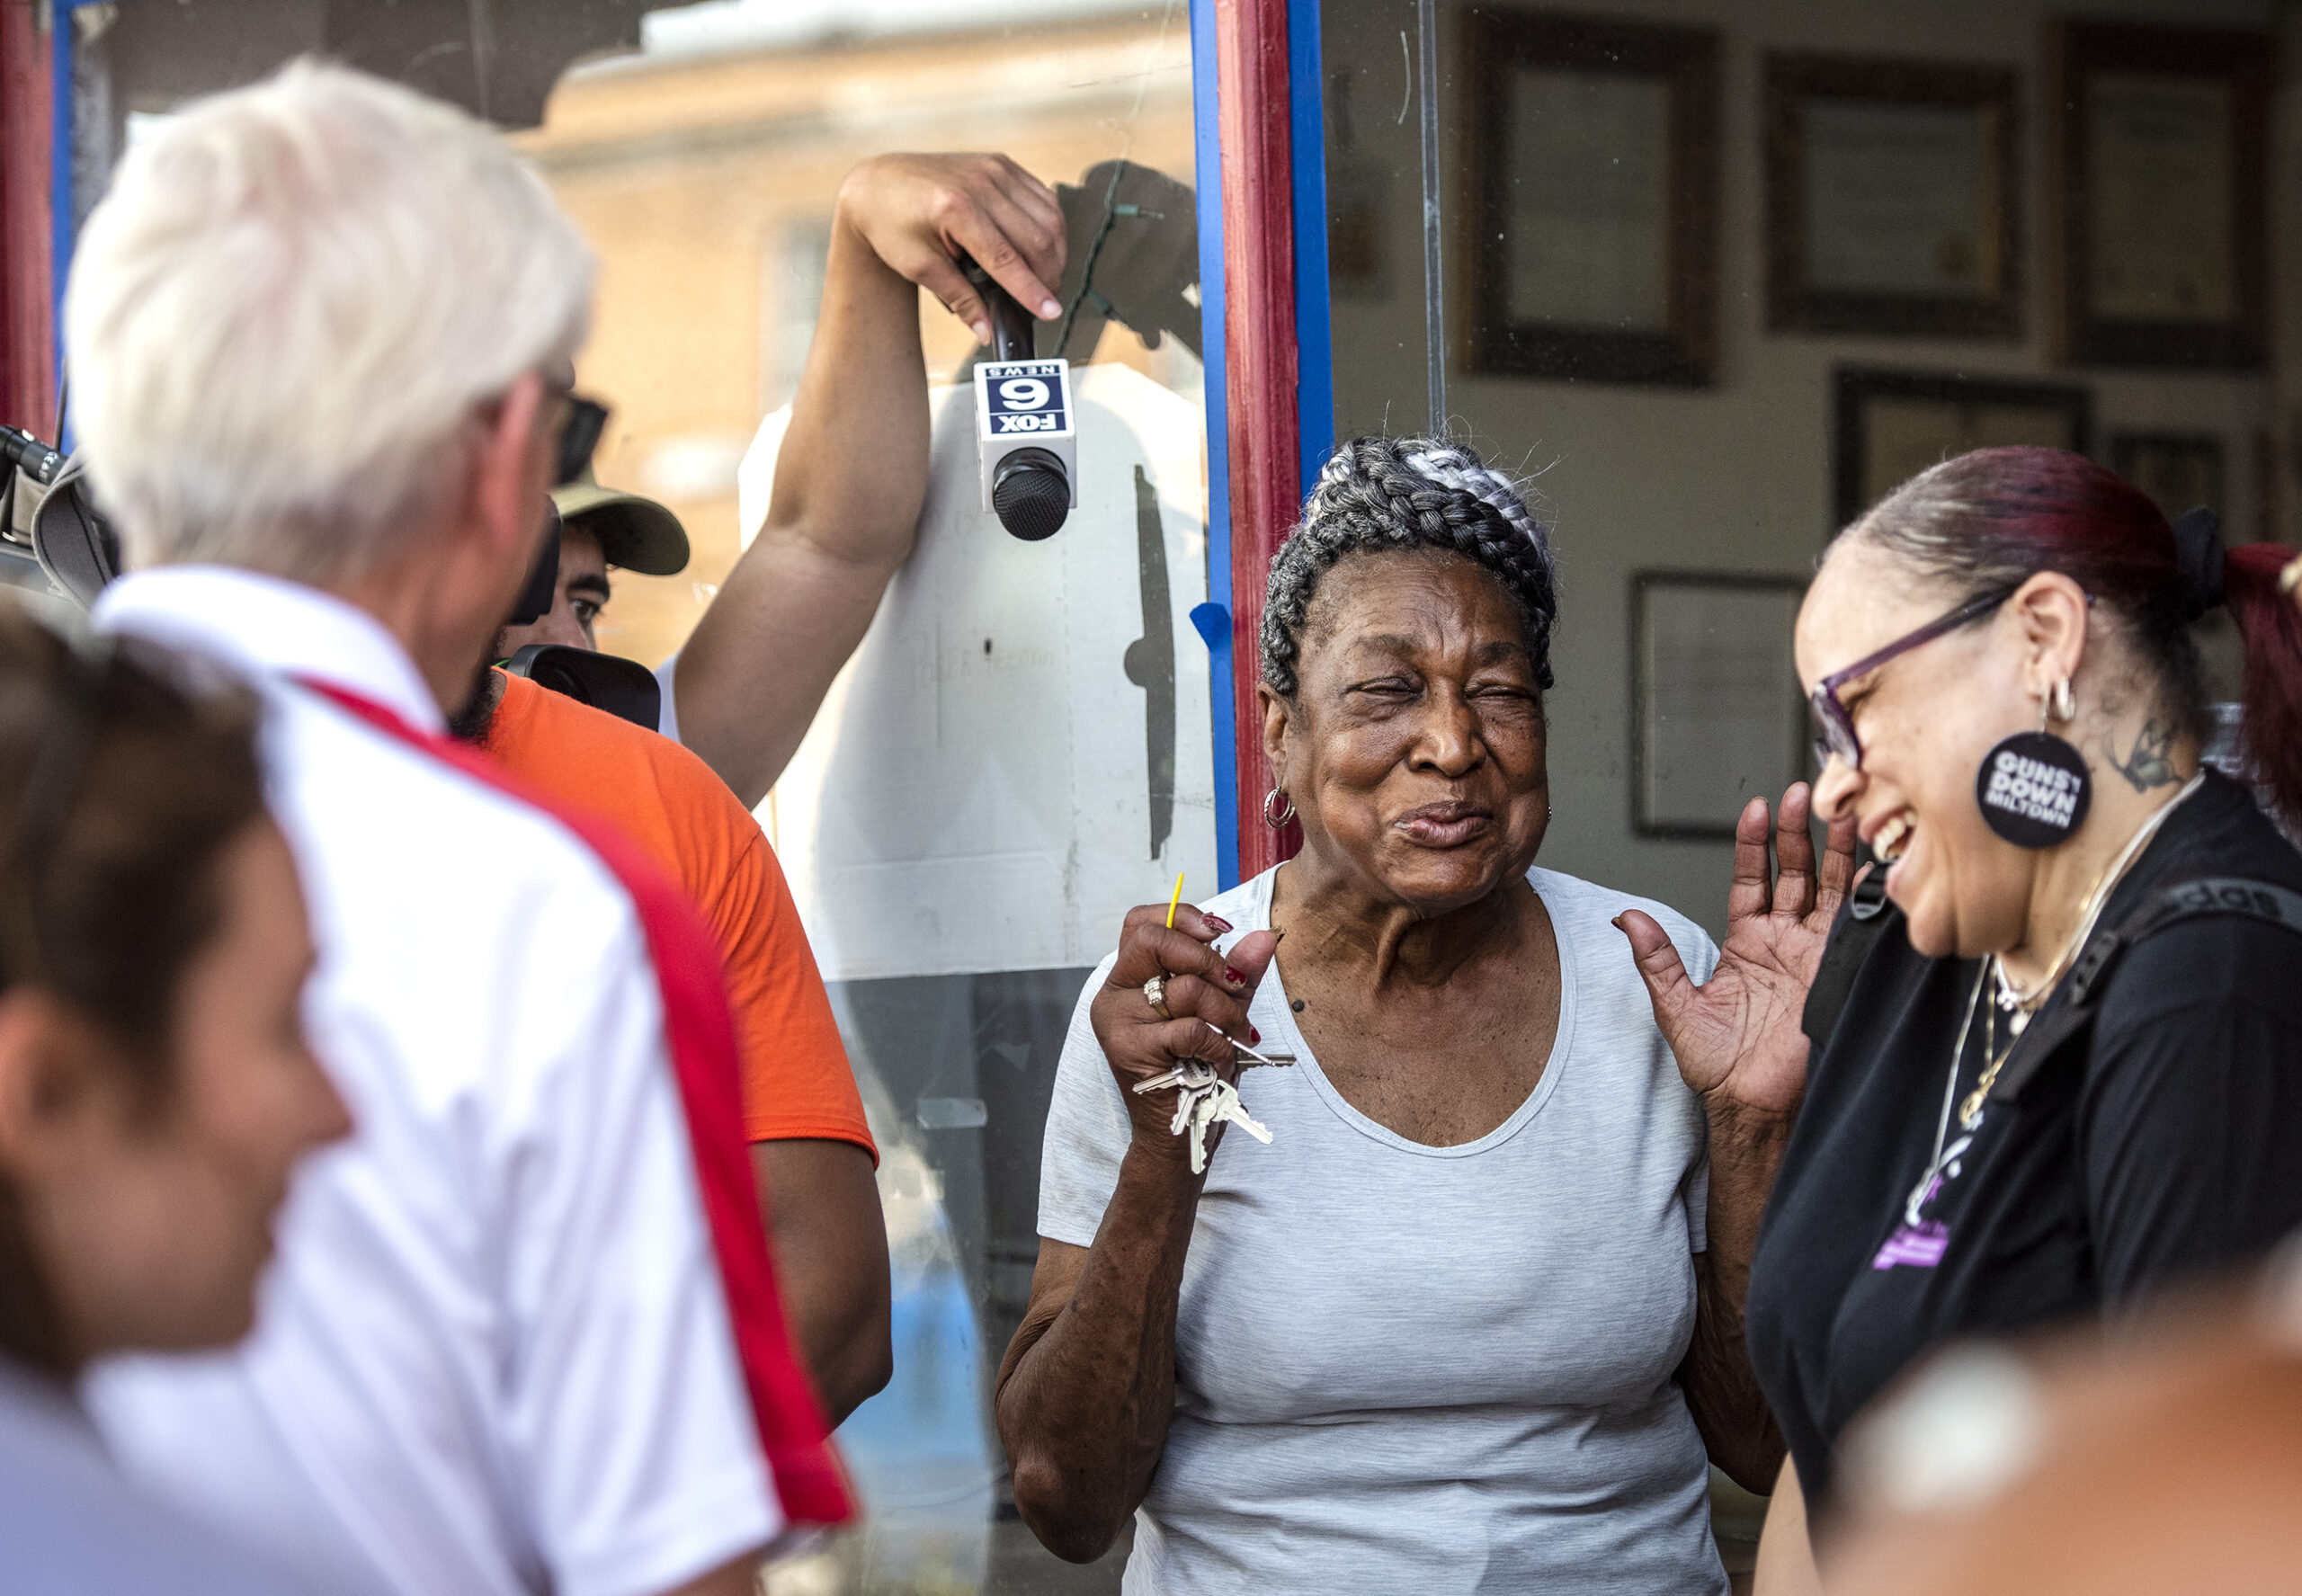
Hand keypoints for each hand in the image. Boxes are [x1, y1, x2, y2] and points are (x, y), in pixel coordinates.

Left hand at [834, 152, 1066, 343]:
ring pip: (1049, 216)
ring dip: (1055, 253)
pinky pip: (1043, 198)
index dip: (1032, 290)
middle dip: (1048, 276)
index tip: (1050, 312)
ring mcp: (994, 169)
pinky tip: (1043, 248)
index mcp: (956, 208)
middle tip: (1045, 302)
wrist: (878, 185)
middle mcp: (980, 182)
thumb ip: (959, 298)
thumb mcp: (919, 267)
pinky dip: (1050, 227)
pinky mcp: (1002, 164)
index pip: (1007, 258)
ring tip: (1045, 279)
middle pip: (1037, 237)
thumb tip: (987, 330)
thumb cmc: (892, 225)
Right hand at [1089, 904, 1278, 1163]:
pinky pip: (1190, 1028)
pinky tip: (1219, 1059)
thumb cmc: (1196, 1071)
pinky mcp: (1128, 1050)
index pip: (1141, 921)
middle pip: (1152, 938)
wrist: (1179, 1132)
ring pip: (1183, 988)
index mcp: (1129, 978)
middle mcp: (1114, 994)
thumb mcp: (1222, 1013)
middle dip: (1207, 959)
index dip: (1182, 917)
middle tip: (1233, 986)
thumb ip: (1238, 974)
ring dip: (1225, 1011)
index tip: (1220, 932)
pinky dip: (1218, 1043)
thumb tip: (1265, 937)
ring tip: (1234, 1034)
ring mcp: (1117, 1021)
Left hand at [1615, 783, 1857, 1119]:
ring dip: (1838, 851)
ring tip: (1843, 812)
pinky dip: (1868, 897)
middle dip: (1798, 832)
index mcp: (1746, 942)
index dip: (1755, 843)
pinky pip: (1856, 928)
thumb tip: (1626, 918)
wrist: (1753, 1105)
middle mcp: (1784, 942)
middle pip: (1795, 872)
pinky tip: (1876, 867)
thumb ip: (1656, 957)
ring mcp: (1815, 955)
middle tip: (1802, 793)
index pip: (1751, 878)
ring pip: (1830, 890)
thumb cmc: (1716, 1066)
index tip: (1757, 808)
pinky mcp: (1839, 975)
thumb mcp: (1676, 1004)